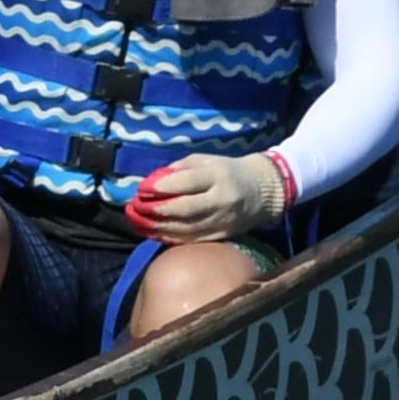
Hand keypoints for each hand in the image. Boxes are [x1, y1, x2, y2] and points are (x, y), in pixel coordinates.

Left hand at [124, 151, 288, 242]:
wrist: (262, 191)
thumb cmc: (228, 171)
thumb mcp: (207, 160)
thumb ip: (180, 169)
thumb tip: (152, 181)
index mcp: (218, 176)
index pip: (187, 183)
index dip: (162, 187)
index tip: (141, 188)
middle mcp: (221, 200)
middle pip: (185, 209)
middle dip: (156, 210)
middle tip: (136, 208)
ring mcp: (222, 221)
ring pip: (186, 228)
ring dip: (158, 226)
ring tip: (139, 221)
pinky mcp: (221, 236)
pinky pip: (192, 239)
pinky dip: (170, 237)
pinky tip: (154, 232)